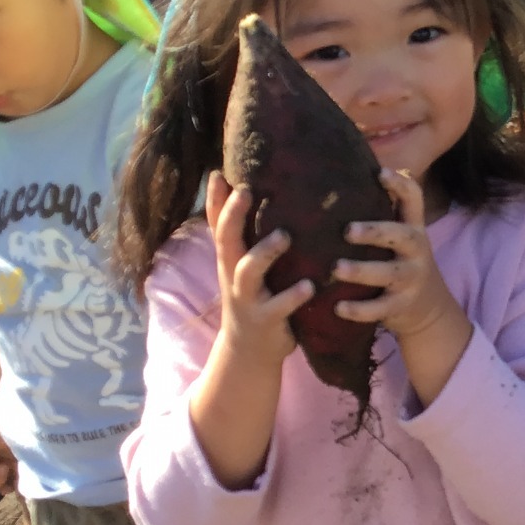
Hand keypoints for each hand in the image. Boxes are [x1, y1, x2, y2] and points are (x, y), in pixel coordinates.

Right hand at [208, 171, 313, 368]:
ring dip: (265, 252)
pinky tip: (309, 285)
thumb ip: (243, 237)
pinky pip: (278, 307)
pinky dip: (293, 296)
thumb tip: (241, 195)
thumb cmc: (253, 297)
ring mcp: (247, 298)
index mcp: (230, 259)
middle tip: (246, 190)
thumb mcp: (240, 267)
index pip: (217, 224)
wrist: (248, 351)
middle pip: (226, 240)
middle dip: (232, 215)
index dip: (215, 200)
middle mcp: (233, 274)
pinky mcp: (266, 320)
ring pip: (248, 271)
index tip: (219, 173)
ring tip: (285, 236)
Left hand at [332, 170, 467, 341]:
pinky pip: (380, 308)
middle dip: (375, 232)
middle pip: (401, 236)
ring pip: (389, 274)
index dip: (400, 185)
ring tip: (337, 268)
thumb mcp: (402, 237)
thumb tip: (347, 176)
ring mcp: (411, 280)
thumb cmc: (402, 262)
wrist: (430, 309)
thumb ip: (384, 213)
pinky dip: (360, 310)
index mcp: (413, 228)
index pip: (414, 199)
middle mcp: (416, 251)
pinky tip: (338, 307)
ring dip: (362, 271)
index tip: (379, 172)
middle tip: (347, 230)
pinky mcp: (401, 306)